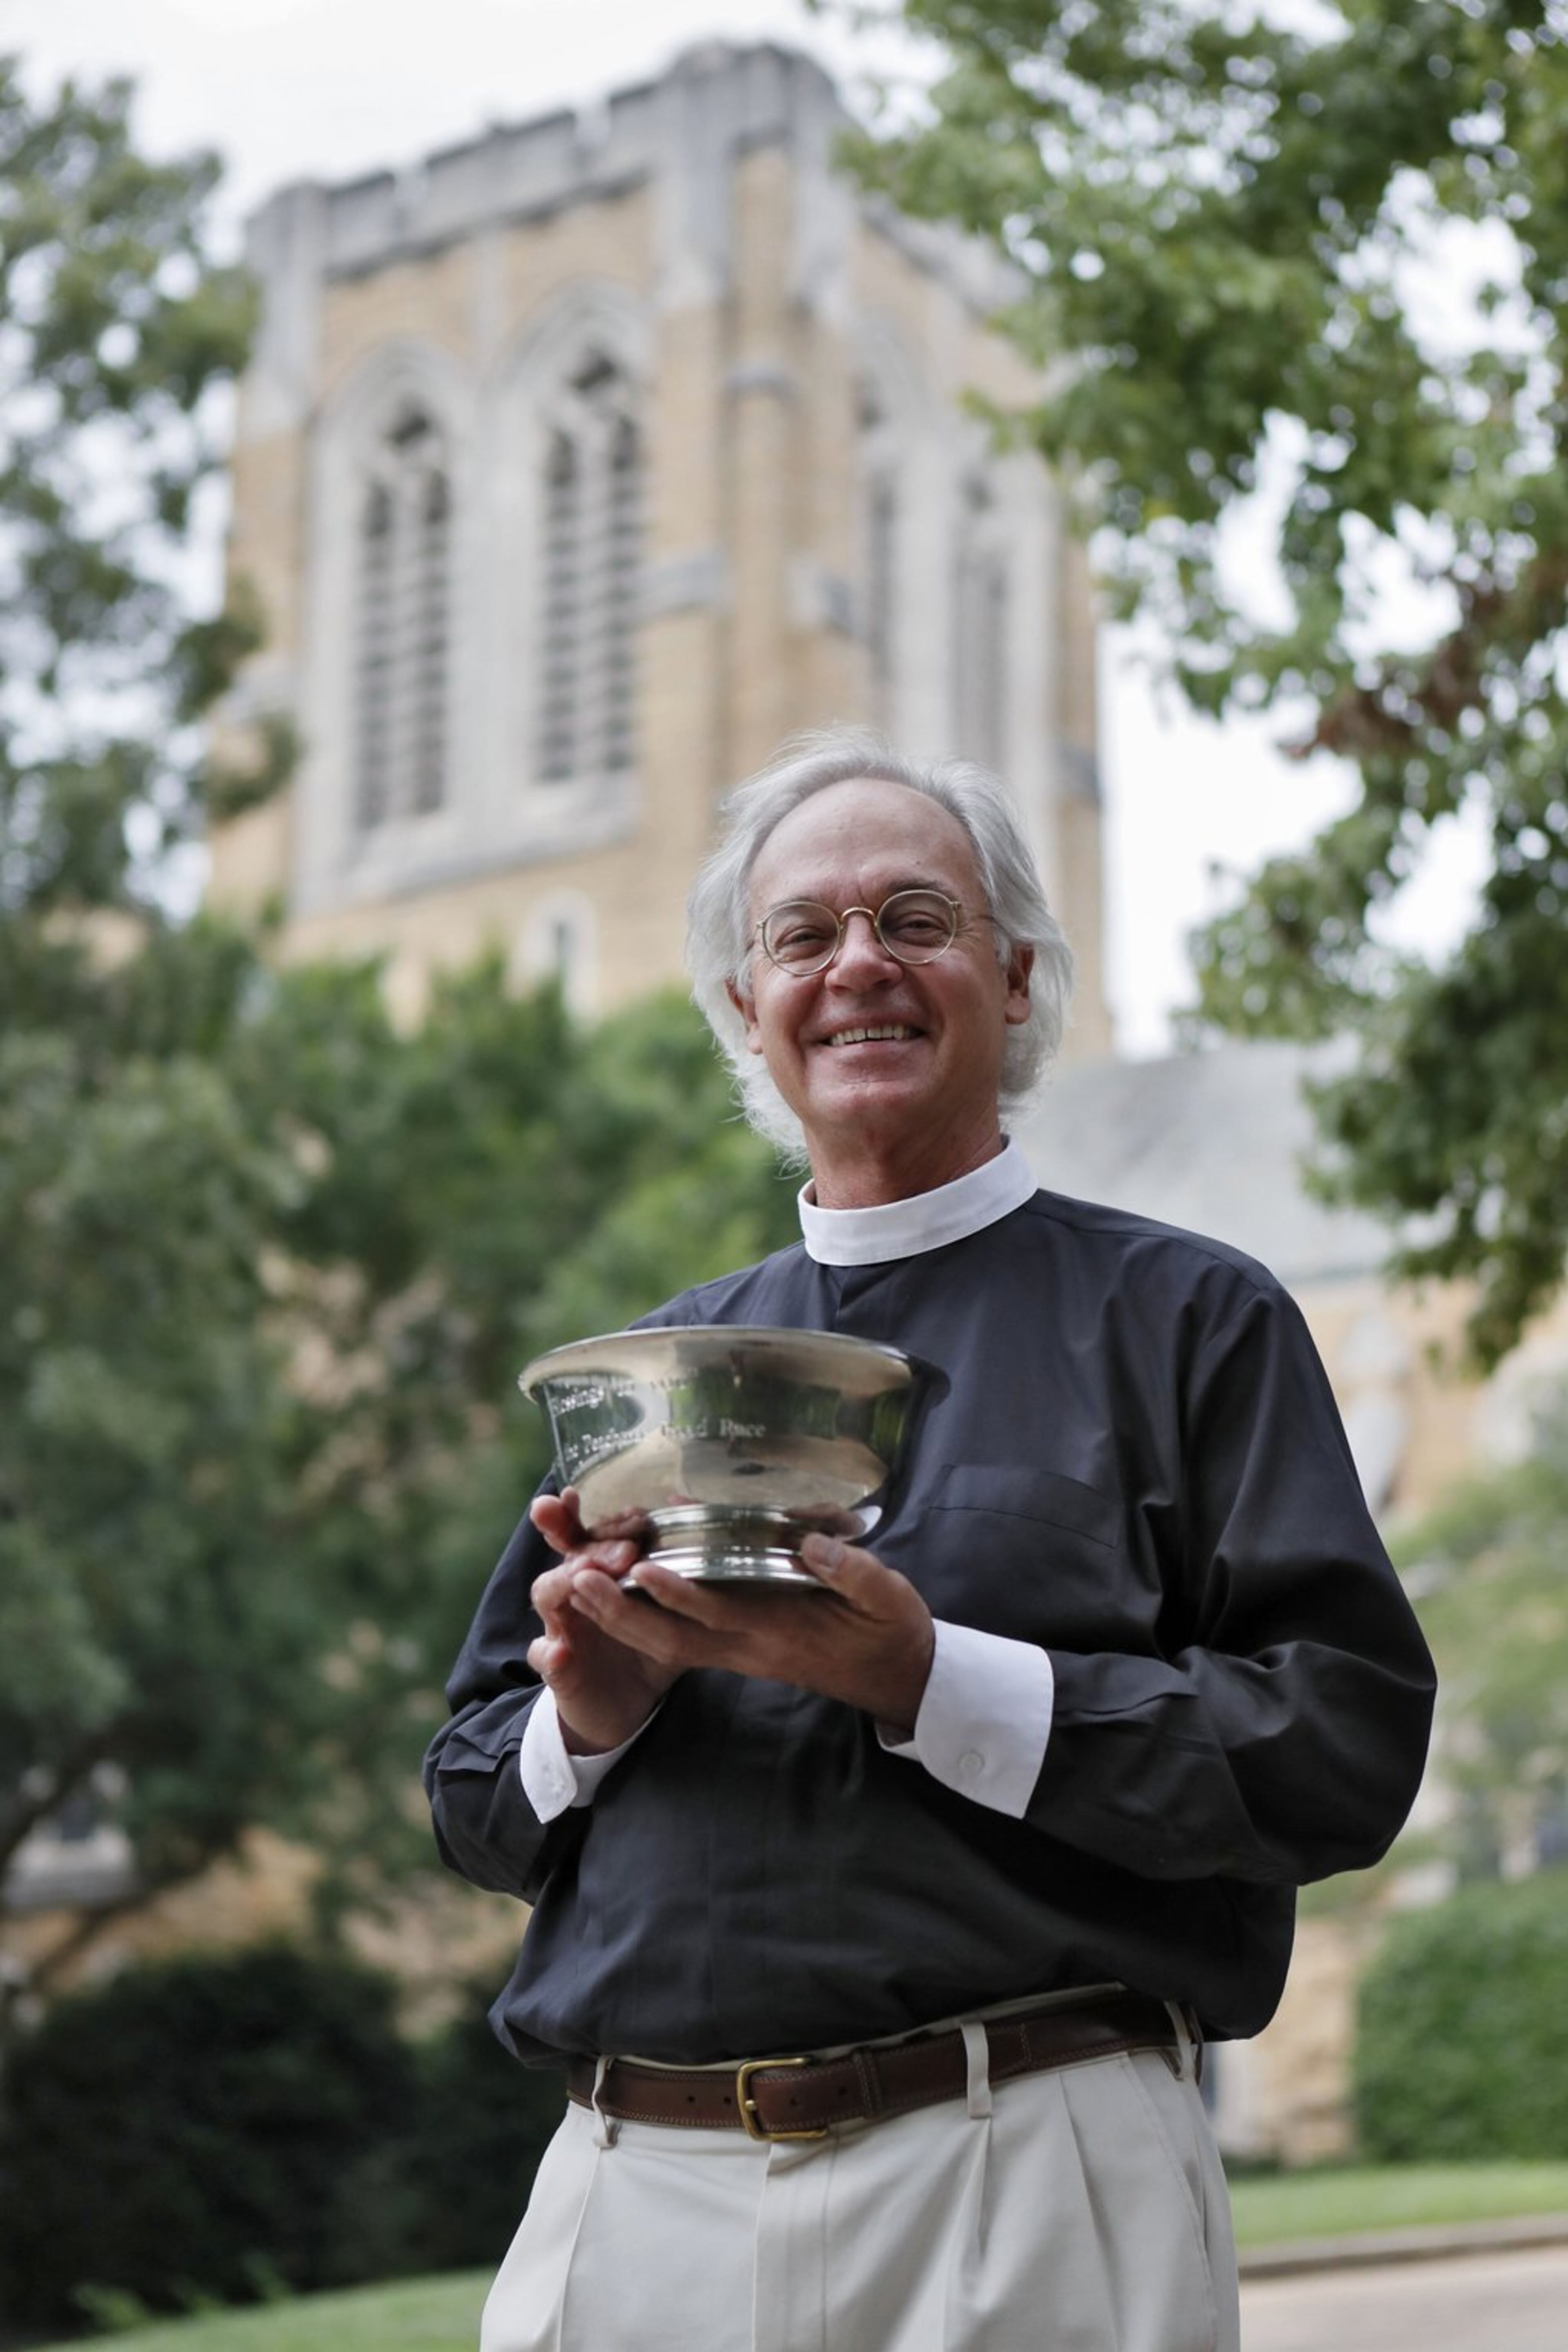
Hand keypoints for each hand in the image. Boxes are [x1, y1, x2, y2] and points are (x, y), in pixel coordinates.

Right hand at [526, 1489, 681, 1754]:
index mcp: (599, 1571)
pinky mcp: (556, 1668)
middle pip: (567, 1554)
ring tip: (582, 1576)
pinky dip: (550, 1654)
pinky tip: (560, 1652)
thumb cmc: (647, 1646)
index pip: (585, 1531)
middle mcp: (573, 1592)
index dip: (575, 1512)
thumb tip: (709, 1524)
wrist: (617, 1706)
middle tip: (618, 1548)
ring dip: (564, 1582)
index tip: (573, 1491)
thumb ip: (681, 1570)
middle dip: (581, 1541)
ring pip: (548, 1594)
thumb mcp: (669, 1606)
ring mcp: (559, 1627)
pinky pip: (546, 1657)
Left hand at [560, 1531, 935, 1736]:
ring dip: (623, 1618)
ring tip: (579, 1585)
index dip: (681, 1593)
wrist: (900, 1679)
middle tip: (576, 1581)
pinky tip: (620, 1595)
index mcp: (784, 1632)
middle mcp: (752, 1647)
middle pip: (676, 1637)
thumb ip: (851, 1572)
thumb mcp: (888, 1597)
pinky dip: (647, 1621)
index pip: (723, 1613)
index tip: (644, 1569)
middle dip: (624, 1612)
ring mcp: (744, 1652)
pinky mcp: (742, 1649)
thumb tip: (811, 1543)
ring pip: (671, 1642)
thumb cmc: (893, 1632)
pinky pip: (684, 1641)